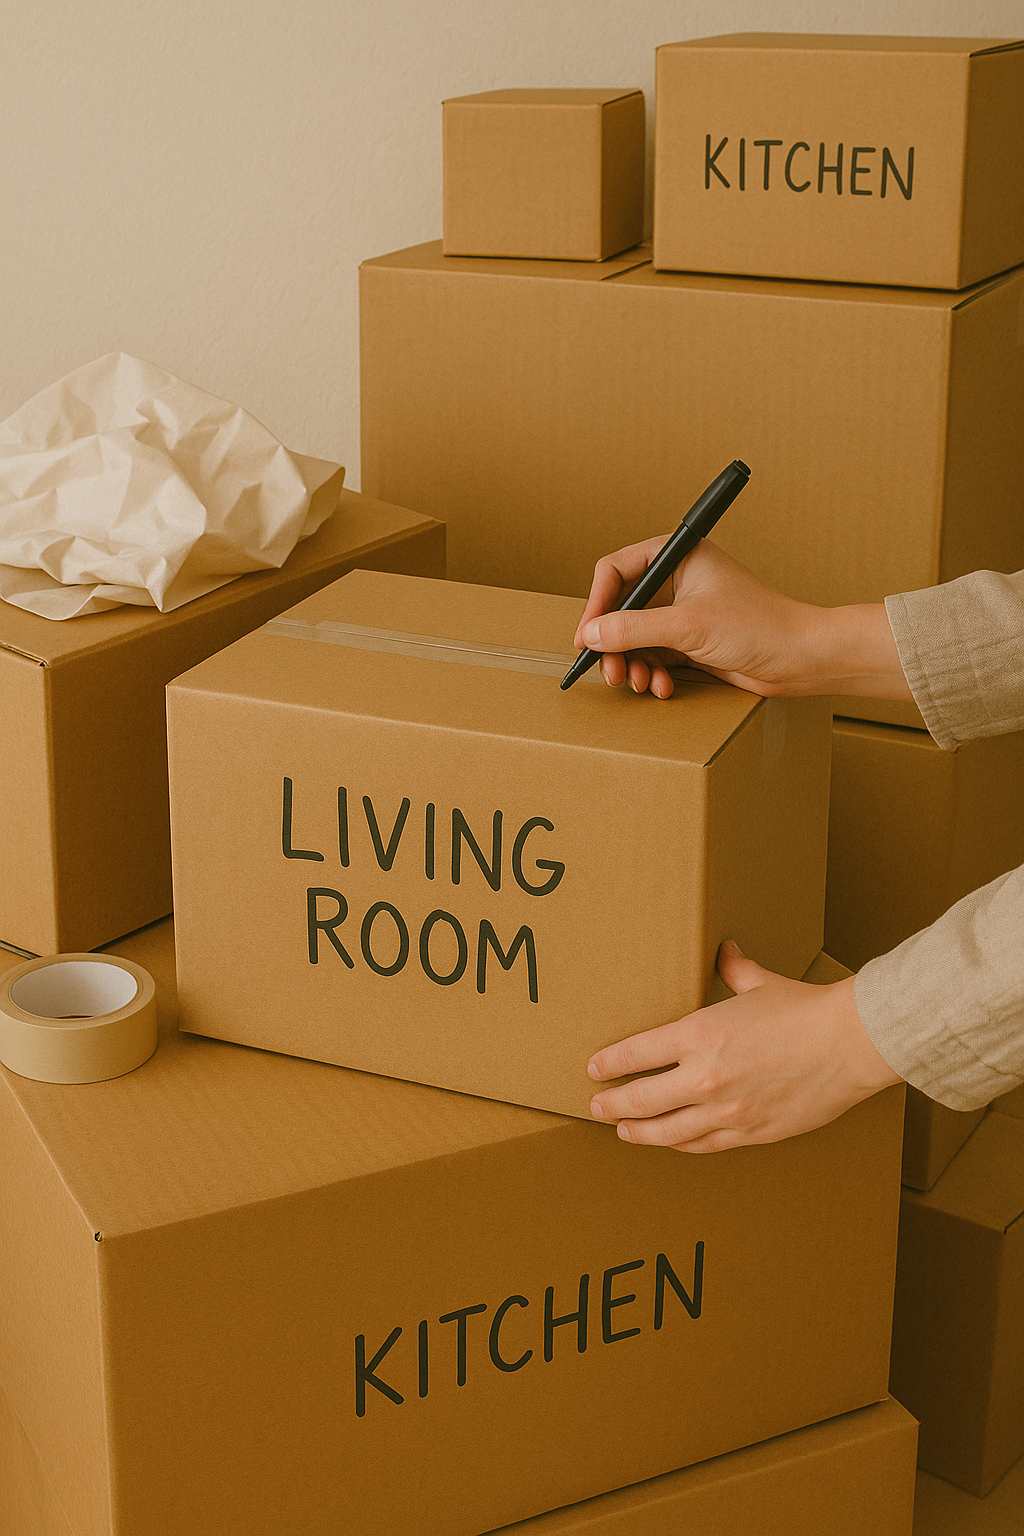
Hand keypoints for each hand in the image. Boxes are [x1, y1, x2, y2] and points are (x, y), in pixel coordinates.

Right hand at [572, 537, 912, 701]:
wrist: (800, 659)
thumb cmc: (760, 627)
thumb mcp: (688, 627)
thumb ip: (635, 629)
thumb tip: (592, 634)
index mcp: (679, 557)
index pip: (617, 570)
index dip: (597, 603)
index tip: (588, 635)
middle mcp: (678, 580)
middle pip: (622, 608)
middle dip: (613, 643)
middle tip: (609, 671)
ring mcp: (683, 611)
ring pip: (635, 637)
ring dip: (631, 663)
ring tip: (637, 683)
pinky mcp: (690, 640)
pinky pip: (653, 656)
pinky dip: (652, 673)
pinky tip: (662, 687)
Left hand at [587, 941, 902, 1152]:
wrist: (850, 1043)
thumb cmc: (805, 1010)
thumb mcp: (759, 984)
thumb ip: (733, 970)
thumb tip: (726, 951)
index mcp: (699, 1034)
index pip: (635, 1053)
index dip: (609, 1063)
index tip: (593, 1068)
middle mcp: (705, 1077)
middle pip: (641, 1099)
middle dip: (612, 1105)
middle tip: (596, 1107)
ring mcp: (727, 1111)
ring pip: (667, 1131)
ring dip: (639, 1132)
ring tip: (622, 1132)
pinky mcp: (751, 1133)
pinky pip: (704, 1145)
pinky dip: (681, 1144)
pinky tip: (671, 1142)